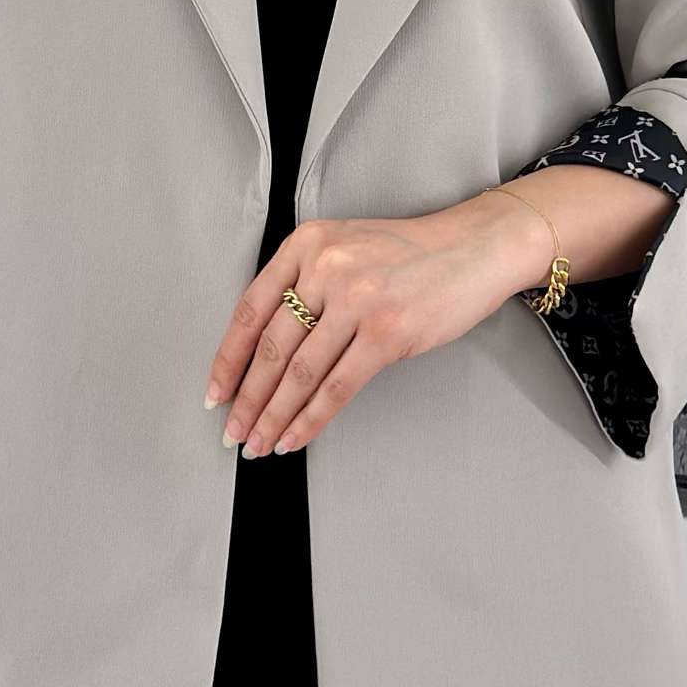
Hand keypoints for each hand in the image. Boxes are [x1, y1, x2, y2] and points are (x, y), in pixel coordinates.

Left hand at [204, 195, 551, 459]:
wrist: (470, 248)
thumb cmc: (407, 253)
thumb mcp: (342, 246)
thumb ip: (303, 283)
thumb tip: (262, 350)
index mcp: (305, 243)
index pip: (250, 310)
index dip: (228, 359)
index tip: (215, 392)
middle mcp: (325, 267)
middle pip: (271, 347)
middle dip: (247, 399)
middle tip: (232, 432)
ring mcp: (357, 301)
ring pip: (300, 374)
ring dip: (274, 416)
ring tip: (259, 443)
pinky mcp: (387, 334)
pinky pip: (337, 388)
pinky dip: (311, 419)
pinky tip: (296, 437)